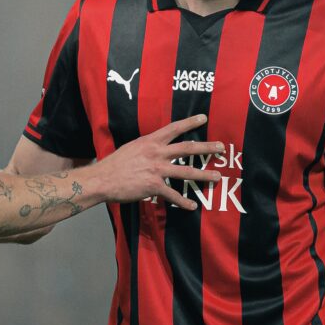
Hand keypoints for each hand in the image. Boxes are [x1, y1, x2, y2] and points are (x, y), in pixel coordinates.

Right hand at [92, 115, 224, 209]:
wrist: (102, 179)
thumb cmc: (114, 164)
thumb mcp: (132, 148)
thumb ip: (147, 148)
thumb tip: (157, 147)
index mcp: (150, 142)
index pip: (174, 128)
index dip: (190, 122)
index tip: (204, 118)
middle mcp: (156, 153)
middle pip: (187, 148)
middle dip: (207, 147)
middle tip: (222, 148)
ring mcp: (156, 170)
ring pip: (186, 172)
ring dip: (204, 175)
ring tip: (217, 177)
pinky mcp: (153, 186)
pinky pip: (173, 195)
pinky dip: (184, 202)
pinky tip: (192, 207)